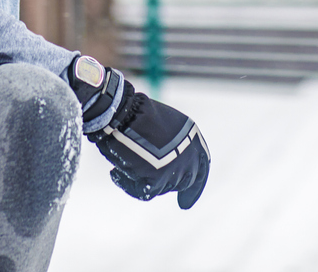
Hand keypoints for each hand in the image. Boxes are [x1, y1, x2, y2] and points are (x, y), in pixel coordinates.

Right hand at [89, 81, 210, 208]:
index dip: (195, 188)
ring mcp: (175, 170)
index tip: (185, 204)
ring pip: (161, 188)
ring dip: (142, 178)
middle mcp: (190, 157)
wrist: (125, 114)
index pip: (202, 169)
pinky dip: (128, 185)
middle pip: (182, 182)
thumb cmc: (137, 113)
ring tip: (125, 161)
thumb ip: (171, 144)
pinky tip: (115, 172)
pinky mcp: (157, 180)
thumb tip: (164, 162)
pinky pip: (143, 192)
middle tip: (148, 180)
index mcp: (193, 140)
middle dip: (167, 184)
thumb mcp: (164, 125)